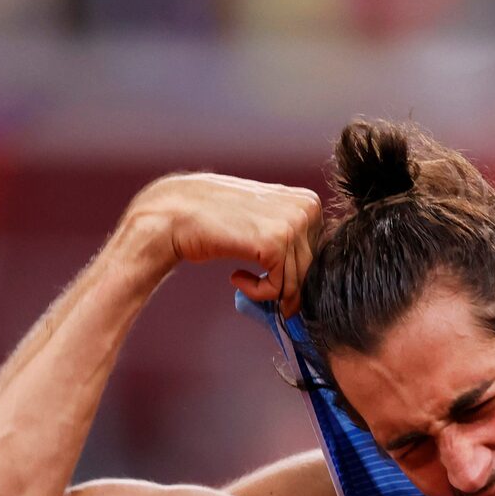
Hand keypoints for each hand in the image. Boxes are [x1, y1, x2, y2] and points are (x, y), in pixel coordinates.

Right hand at [123, 173, 323, 312]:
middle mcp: (307, 209)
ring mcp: (294, 225)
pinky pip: (280, 288)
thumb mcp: (263, 216)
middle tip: (258, 288)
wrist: (175, 212)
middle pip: (312, 269)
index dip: (298, 272)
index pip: (319, 253)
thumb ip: (289, 234)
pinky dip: (259, 293)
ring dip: (269, 292)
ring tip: (242, 280)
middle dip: (286, 286)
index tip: (275, 280)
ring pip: (298, 281)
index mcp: (308, 201)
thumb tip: (310, 278)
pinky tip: (236, 278)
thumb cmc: (215, 218)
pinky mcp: (276, 244)